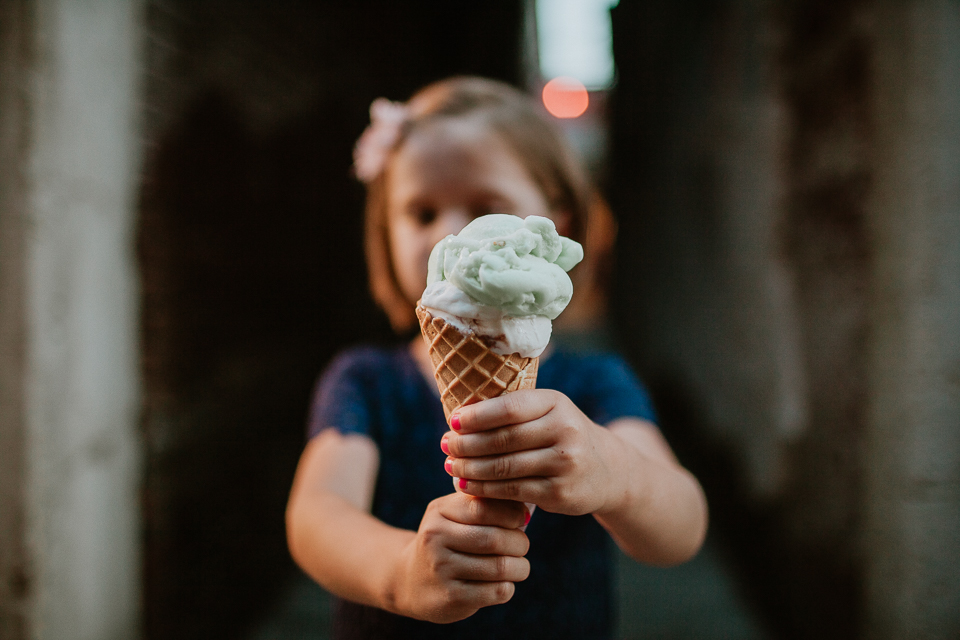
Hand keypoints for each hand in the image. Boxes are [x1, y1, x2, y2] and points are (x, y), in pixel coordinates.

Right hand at [389, 492, 529, 623]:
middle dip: (519, 543)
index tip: (522, 519)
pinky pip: (496, 592)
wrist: (409, 580)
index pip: (483, 508)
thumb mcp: (452, 514)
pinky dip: (508, 587)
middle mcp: (435, 538)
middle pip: (494, 539)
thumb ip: (482, 503)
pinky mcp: (450, 597)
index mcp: (439, 512)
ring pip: (500, 567)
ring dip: (520, 567)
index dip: (511, 513)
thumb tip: (524, 503)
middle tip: (522, 546)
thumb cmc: (446, 541)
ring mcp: (441, 569)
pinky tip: (503, 584)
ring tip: (519, 566)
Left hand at [442, 390, 619, 516]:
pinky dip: (484, 489)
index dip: (477, 416)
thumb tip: (459, 416)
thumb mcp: (547, 412)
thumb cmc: (562, 434)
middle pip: (503, 439)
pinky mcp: (560, 493)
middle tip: (446, 446)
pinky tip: (466, 485)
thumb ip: (513, 410)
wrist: (607, 469)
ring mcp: (564, 464)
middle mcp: (564, 430)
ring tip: (450, 466)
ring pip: (505, 467)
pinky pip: (512, 491)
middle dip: (467, 444)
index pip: (510, 407)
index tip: (453, 421)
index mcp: (556, 402)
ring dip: (470, 468)